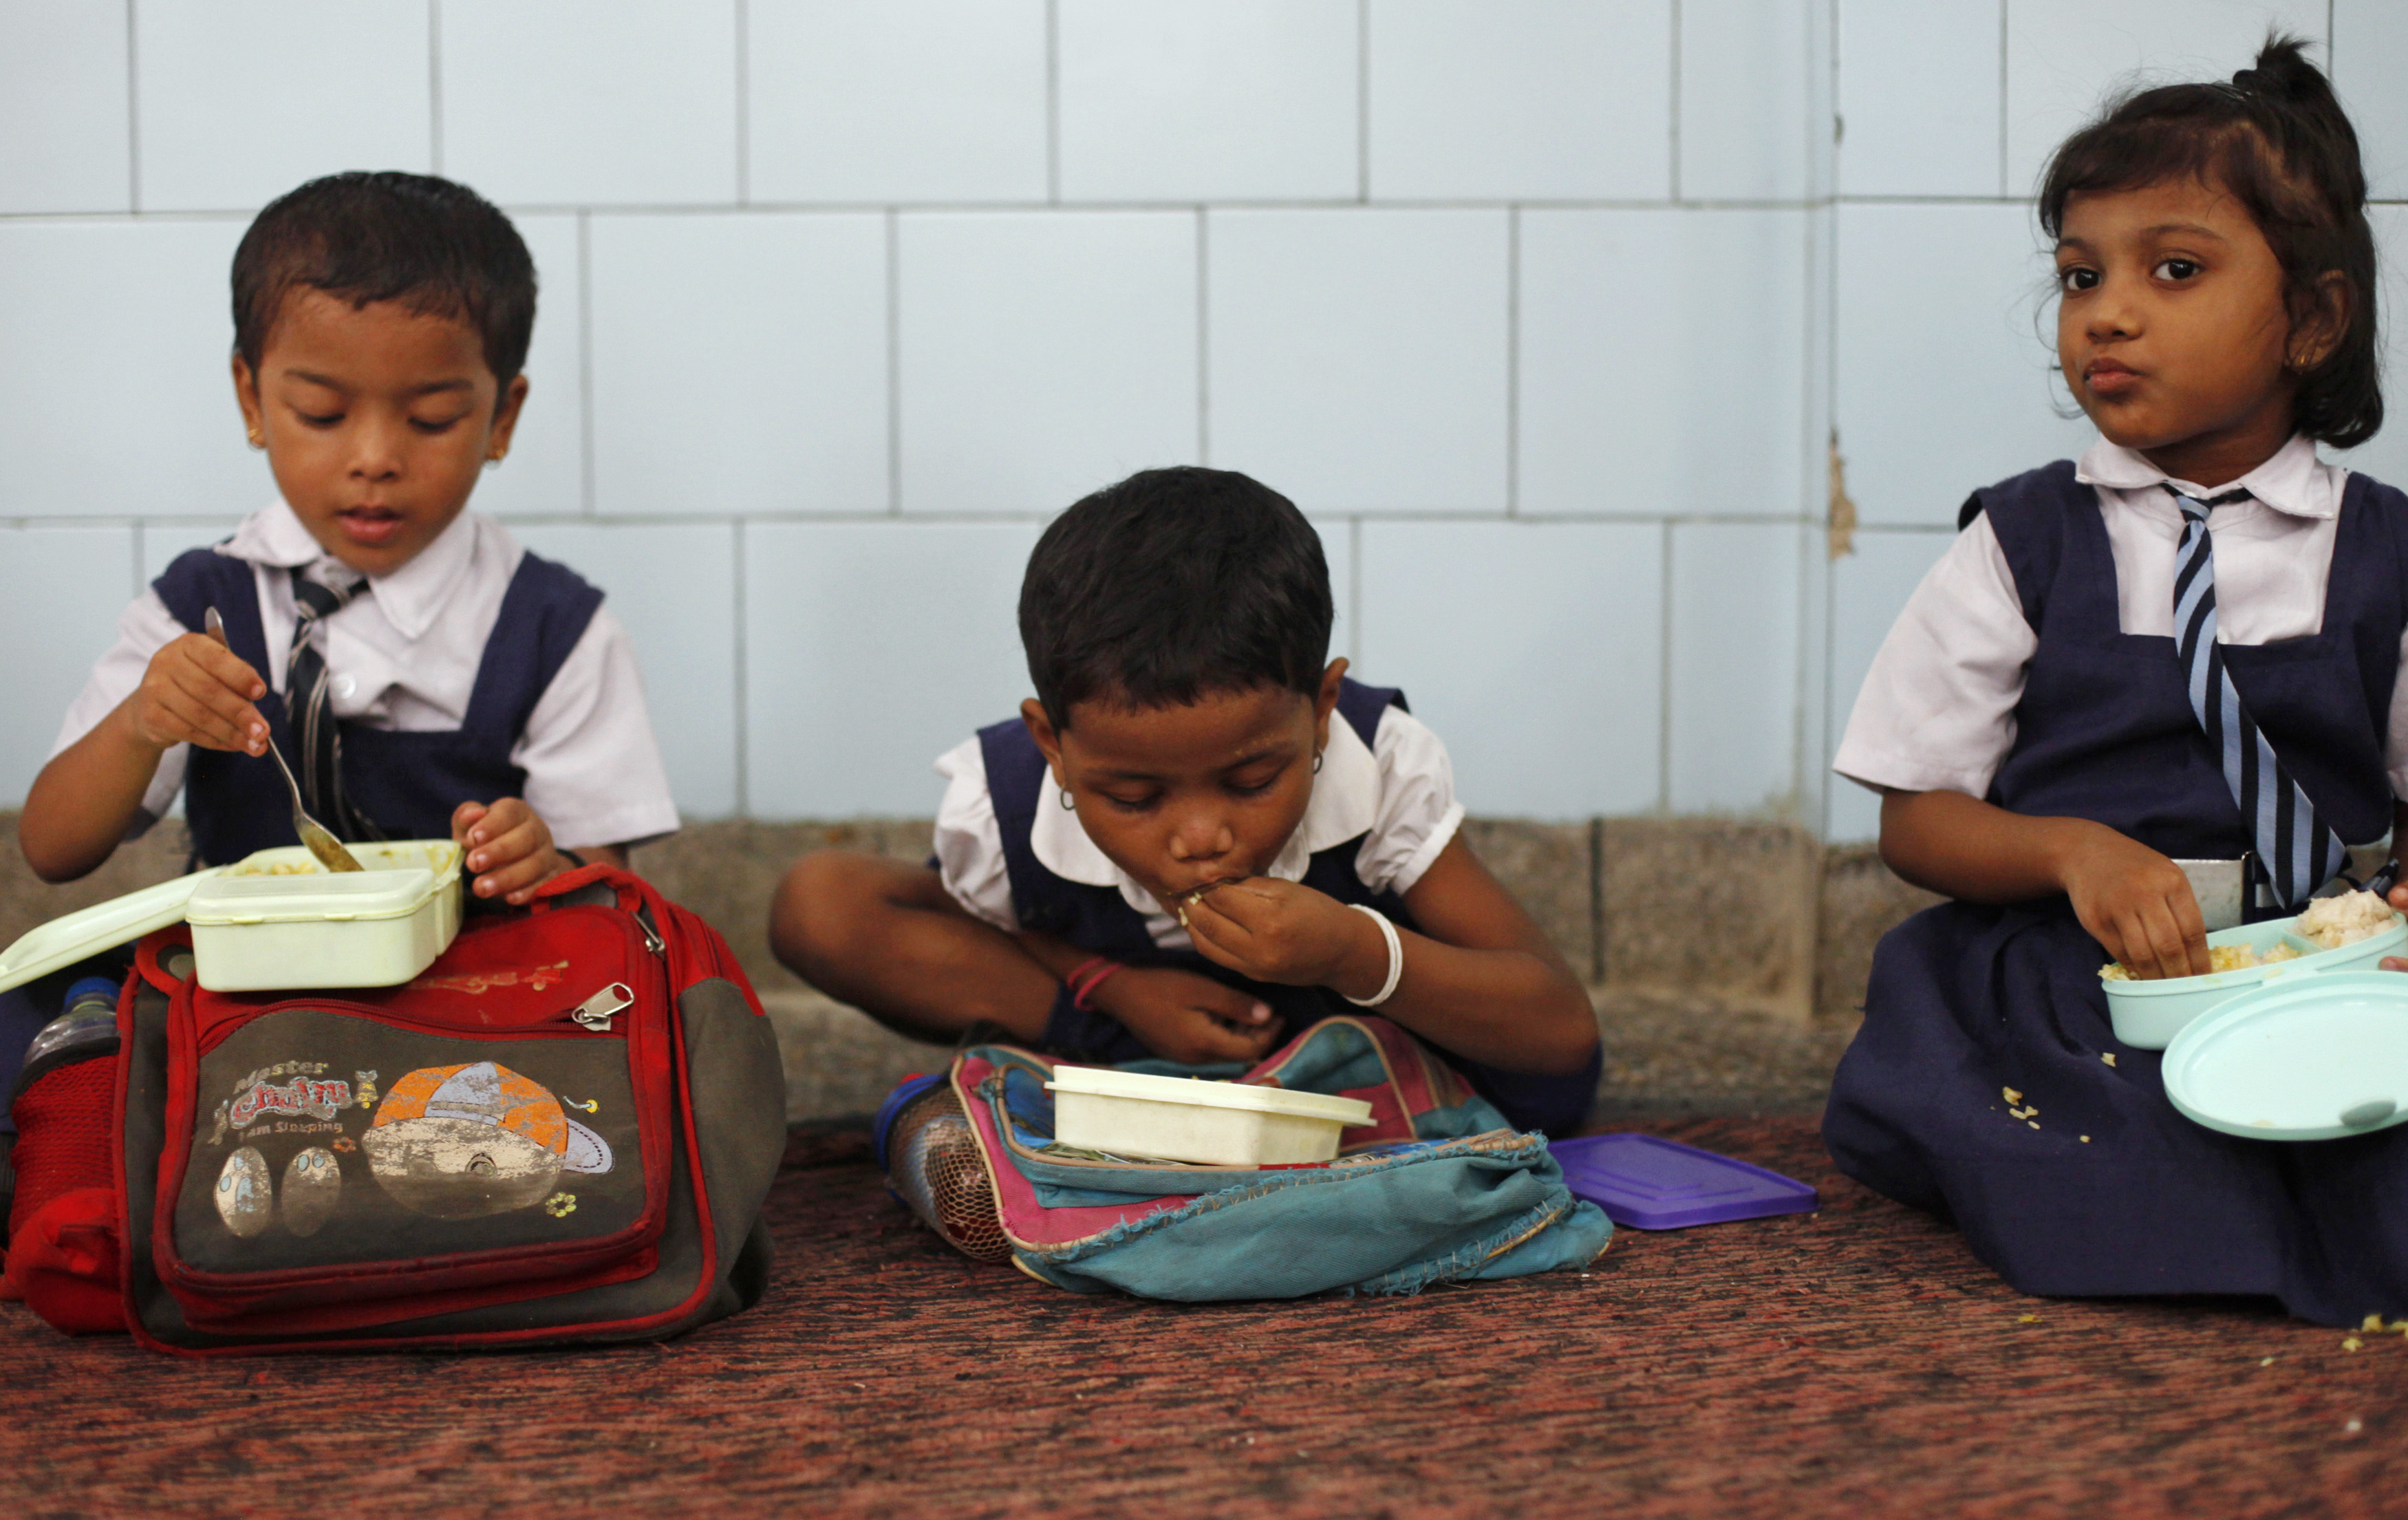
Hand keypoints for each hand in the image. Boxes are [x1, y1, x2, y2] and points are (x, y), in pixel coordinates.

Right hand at [121, 633, 269, 756]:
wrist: (152, 704)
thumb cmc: (194, 685)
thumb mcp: (216, 673)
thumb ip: (238, 686)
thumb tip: (259, 719)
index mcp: (190, 644)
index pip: (217, 658)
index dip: (240, 676)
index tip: (261, 692)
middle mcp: (167, 661)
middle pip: (210, 690)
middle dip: (241, 714)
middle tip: (263, 731)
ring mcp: (154, 688)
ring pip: (200, 715)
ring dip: (231, 733)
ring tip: (254, 745)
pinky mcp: (150, 715)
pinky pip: (188, 731)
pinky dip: (215, 741)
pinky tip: (233, 745)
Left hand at [451, 798, 572, 905]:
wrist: (517, 861)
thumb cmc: (488, 840)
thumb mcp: (471, 827)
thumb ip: (465, 818)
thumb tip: (474, 814)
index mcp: (517, 812)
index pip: (509, 813)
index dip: (492, 825)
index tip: (473, 837)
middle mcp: (537, 830)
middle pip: (526, 837)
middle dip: (499, 851)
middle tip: (473, 863)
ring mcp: (547, 854)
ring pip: (535, 864)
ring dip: (508, 877)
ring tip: (481, 887)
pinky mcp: (552, 877)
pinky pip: (544, 884)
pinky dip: (527, 892)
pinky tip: (509, 898)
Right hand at [1086, 965, 1283, 1064]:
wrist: (1117, 990)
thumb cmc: (1159, 984)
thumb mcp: (1201, 988)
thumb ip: (1235, 1004)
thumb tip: (1267, 1015)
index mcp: (1204, 1044)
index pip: (1251, 1049)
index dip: (1270, 1033)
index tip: (1280, 1012)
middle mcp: (1196, 1059)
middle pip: (1240, 1055)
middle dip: (1258, 1035)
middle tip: (1269, 1009)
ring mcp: (1184, 1057)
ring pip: (1225, 1053)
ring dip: (1241, 1035)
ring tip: (1250, 1009)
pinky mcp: (1175, 1051)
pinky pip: (1209, 1049)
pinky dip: (1224, 1035)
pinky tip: (1224, 1015)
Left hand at [1181, 878, 1390, 1000]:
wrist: (1343, 953)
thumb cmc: (1318, 912)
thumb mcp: (1287, 889)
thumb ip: (1249, 886)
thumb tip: (1214, 879)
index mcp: (1271, 918)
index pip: (1221, 897)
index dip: (1204, 883)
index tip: (1196, 872)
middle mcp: (1260, 947)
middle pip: (1208, 922)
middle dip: (1191, 902)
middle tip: (1184, 887)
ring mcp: (1254, 966)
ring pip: (1206, 943)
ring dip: (1192, 923)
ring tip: (1188, 904)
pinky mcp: (1252, 976)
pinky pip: (1217, 956)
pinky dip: (1204, 939)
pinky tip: (1201, 924)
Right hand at [2056, 823, 2209, 979]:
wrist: (2085, 852)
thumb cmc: (2133, 867)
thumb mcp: (2164, 875)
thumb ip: (2178, 906)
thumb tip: (2194, 951)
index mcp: (2171, 882)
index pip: (2192, 930)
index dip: (2199, 959)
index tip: (2204, 976)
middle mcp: (2145, 893)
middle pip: (2169, 946)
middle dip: (2179, 973)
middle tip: (2185, 988)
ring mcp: (2118, 907)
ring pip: (2143, 954)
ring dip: (2156, 976)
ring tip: (2163, 986)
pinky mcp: (2096, 920)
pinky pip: (2119, 952)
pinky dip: (2132, 966)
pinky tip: (2140, 972)